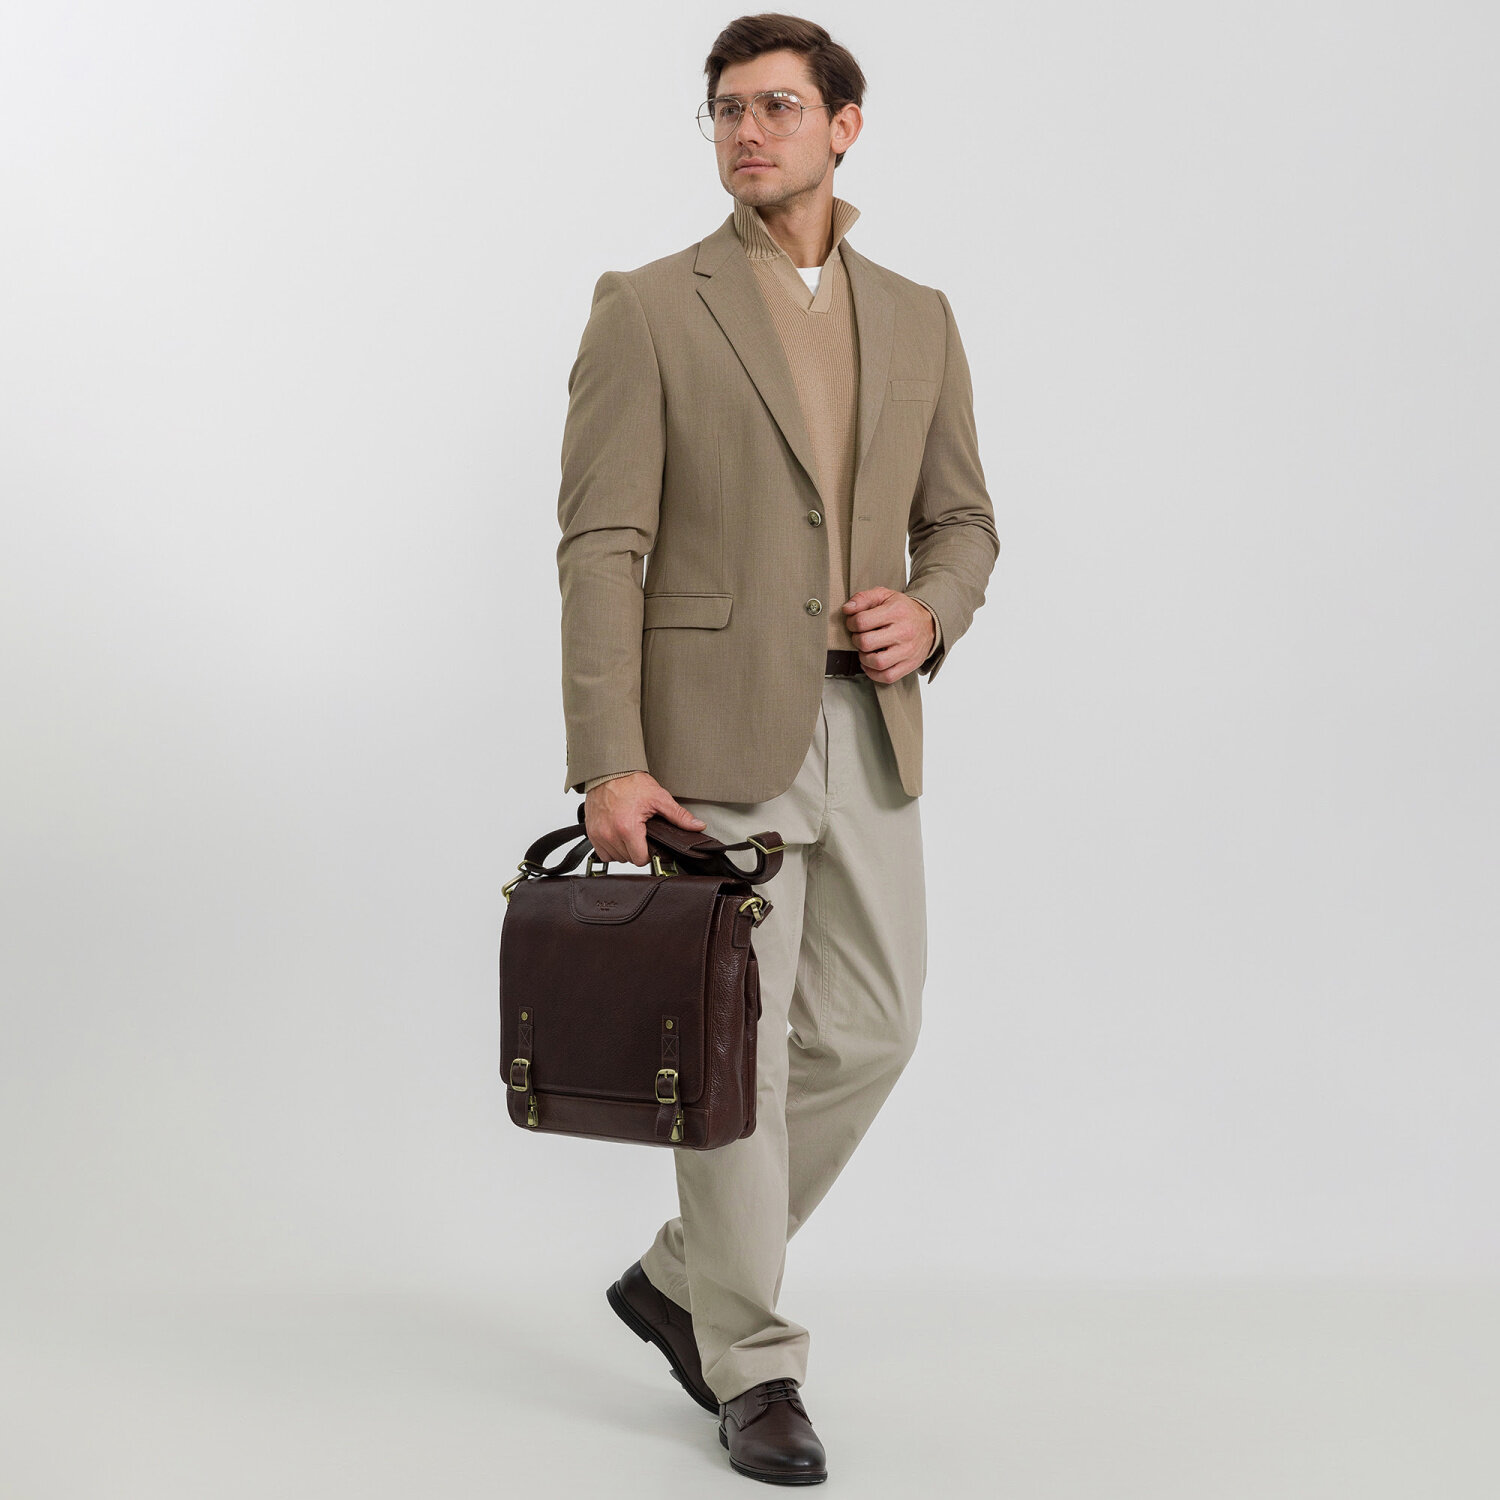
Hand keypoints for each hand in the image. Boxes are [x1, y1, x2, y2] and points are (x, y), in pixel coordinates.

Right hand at [585, 771, 706, 865]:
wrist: (609, 771)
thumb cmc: (630, 782)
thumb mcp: (659, 798)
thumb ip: (678, 816)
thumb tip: (697, 826)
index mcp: (627, 828)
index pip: (641, 860)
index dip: (650, 853)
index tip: (650, 842)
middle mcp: (610, 834)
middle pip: (629, 859)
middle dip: (637, 850)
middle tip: (641, 833)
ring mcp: (598, 834)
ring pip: (616, 858)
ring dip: (624, 850)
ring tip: (630, 832)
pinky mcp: (591, 832)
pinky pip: (602, 853)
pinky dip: (610, 848)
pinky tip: (618, 836)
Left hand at [841, 587, 935, 683]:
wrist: (930, 623)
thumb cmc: (903, 610)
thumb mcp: (884, 595)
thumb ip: (863, 598)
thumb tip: (847, 609)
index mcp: (897, 611)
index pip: (862, 621)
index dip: (851, 623)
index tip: (854, 624)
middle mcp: (904, 632)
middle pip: (866, 642)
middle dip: (856, 640)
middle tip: (860, 637)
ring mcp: (908, 651)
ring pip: (877, 662)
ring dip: (863, 658)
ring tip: (865, 650)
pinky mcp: (910, 665)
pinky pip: (887, 677)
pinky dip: (873, 673)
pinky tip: (870, 664)